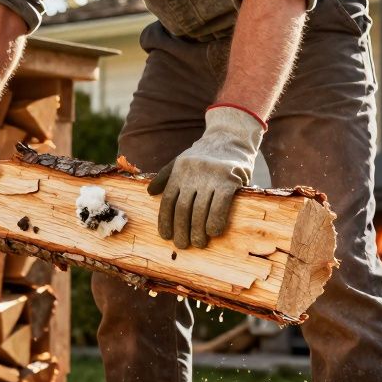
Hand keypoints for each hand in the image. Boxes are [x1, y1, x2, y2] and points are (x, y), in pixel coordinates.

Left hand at [147, 105, 264, 248]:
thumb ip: (166, 176)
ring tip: (198, 244)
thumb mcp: (182, 160)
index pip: (168, 200)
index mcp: (179, 171)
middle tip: (183, 245)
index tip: (166, 236)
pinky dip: (215, 221)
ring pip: (200, 209)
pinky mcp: (230, 180)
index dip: (165, 221)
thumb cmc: (206, 154)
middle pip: (183, 208)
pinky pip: (221, 205)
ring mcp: (211, 176)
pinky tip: (214, 232)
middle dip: (181, 230)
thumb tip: (149, 193)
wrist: (232, 135)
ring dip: (198, 231)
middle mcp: (193, 173)